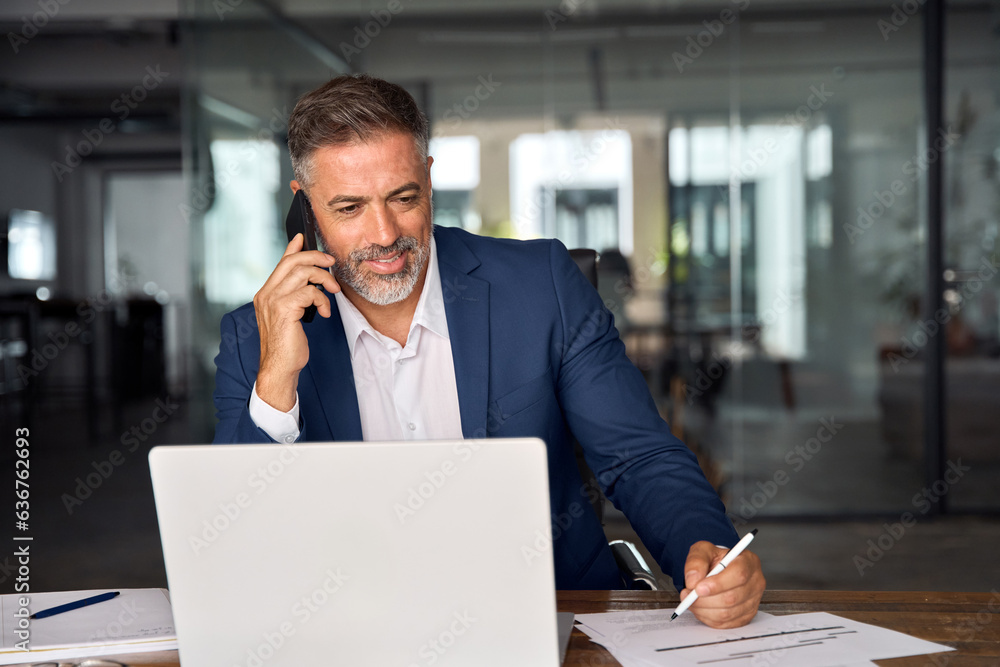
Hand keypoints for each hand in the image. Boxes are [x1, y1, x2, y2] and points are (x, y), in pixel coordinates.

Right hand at [253, 233, 338, 411]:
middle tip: (331, 264)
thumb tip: (308, 281)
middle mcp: (265, 294)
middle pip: (292, 262)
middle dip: (315, 258)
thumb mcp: (291, 316)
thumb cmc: (287, 345)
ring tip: (333, 291)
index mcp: (266, 294)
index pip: (280, 263)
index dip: (293, 248)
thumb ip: (296, 296)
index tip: (304, 237)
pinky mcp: (284, 309)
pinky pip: (309, 291)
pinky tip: (325, 312)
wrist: (279, 368)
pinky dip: (322, 299)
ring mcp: (272, 300)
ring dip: (324, 278)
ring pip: (302, 272)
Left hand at [679, 540, 764, 627]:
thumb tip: (693, 580)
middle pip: (731, 598)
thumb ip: (696, 561)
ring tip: (691, 601)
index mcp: (748, 562)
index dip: (717, 584)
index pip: (738, 575)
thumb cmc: (715, 559)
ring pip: (727, 613)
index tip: (698, 588)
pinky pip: (725, 623)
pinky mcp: (746, 616)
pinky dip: (708, 618)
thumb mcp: (703, 550)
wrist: (718, 569)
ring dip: (703, 610)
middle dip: (704, 600)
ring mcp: (752, 601)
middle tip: (688, 595)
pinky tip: (701, 608)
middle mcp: (755, 582)